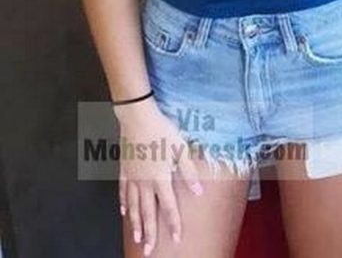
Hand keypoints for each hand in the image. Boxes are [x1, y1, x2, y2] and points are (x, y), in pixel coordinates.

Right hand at [116, 100, 203, 254]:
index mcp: (160, 177)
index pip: (168, 206)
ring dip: (136, 223)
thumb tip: (199, 190)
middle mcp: (144, 181)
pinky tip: (123, 212)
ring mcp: (132, 176)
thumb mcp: (181, 148)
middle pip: (147, 212)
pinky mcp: (123, 169)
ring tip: (138, 238)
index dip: (173, 223)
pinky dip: (123, 203)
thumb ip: (189, 171)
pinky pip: (122, 190)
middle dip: (150, 232)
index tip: (176, 238)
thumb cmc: (161, 130)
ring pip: (132, 205)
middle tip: (149, 251)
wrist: (137, 117)